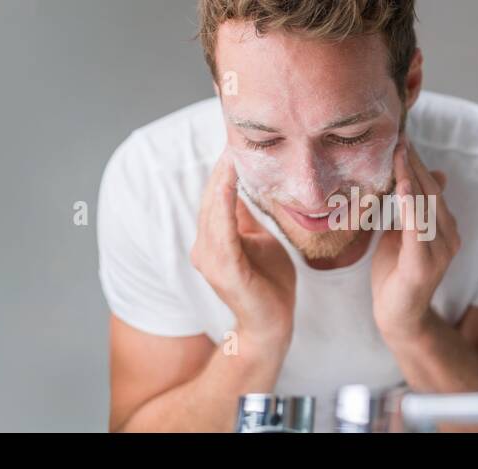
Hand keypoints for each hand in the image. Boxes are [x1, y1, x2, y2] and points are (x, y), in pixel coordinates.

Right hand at [191, 150, 296, 348]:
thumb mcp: (258, 240)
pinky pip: (223, 228)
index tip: (236, 139)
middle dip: (221, 166)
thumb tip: (247, 187)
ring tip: (232, 150)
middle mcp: (204, 247)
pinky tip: (231, 180)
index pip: (215, 196)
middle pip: (211, 197)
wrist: (273, 325)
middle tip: (234, 133)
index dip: (223, 168)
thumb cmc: (268, 284)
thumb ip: (246, 218)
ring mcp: (210, 259)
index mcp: (213, 240)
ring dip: (222, 178)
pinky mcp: (224, 269)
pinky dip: (225, 202)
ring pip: (213, 208)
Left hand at [371, 135, 460, 345]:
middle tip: (399, 138)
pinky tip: (403, 187)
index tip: (403, 139)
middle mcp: (450, 238)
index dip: (418, 163)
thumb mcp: (405, 233)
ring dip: (411, 177)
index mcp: (446, 228)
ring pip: (426, 207)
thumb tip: (432, 176)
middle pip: (432, 193)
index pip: (433, 188)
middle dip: (414, 164)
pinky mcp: (424, 266)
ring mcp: (440, 252)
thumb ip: (414, 208)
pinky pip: (417, 230)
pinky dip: (410, 207)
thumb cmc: (396, 273)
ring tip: (398, 153)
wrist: (397, 316)